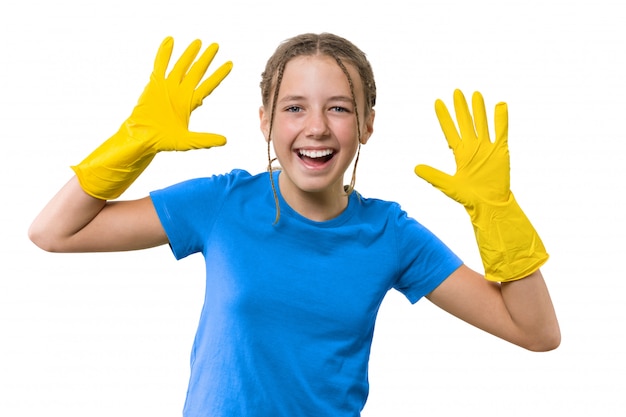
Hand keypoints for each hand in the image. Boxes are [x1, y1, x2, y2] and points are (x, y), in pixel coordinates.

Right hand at [72, 37, 232, 199]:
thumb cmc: (164, 141)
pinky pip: (160, 65)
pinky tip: (170, 40)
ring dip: (189, 54)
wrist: (143, 138)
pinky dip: (164, 53)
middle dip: (206, 59)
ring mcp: (168, 86)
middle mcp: (181, 92)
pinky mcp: (154, 84)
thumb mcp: (189, 141)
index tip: (230, 64)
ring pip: (181, 66)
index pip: (208, 85)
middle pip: (197, 71)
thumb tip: (225, 141)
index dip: (219, 75)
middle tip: (216, 46)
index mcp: (190, 103)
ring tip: (198, 41)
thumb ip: (206, 140)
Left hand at [415, 89, 509, 207]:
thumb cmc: (468, 197)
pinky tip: (500, 105)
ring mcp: (487, 147)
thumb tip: (415, 168)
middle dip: (461, 108)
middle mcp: (473, 147)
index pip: (450, 130)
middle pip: (466, 122)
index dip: (444, 117)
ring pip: (482, 123)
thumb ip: (433, 175)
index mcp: (460, 153)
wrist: (489, 204)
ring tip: (475, 94)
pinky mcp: (500, 150)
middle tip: (456, 92)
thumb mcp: (448, 185)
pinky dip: (501, 119)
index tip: (438, 103)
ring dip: (479, 109)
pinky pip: (501, 131)